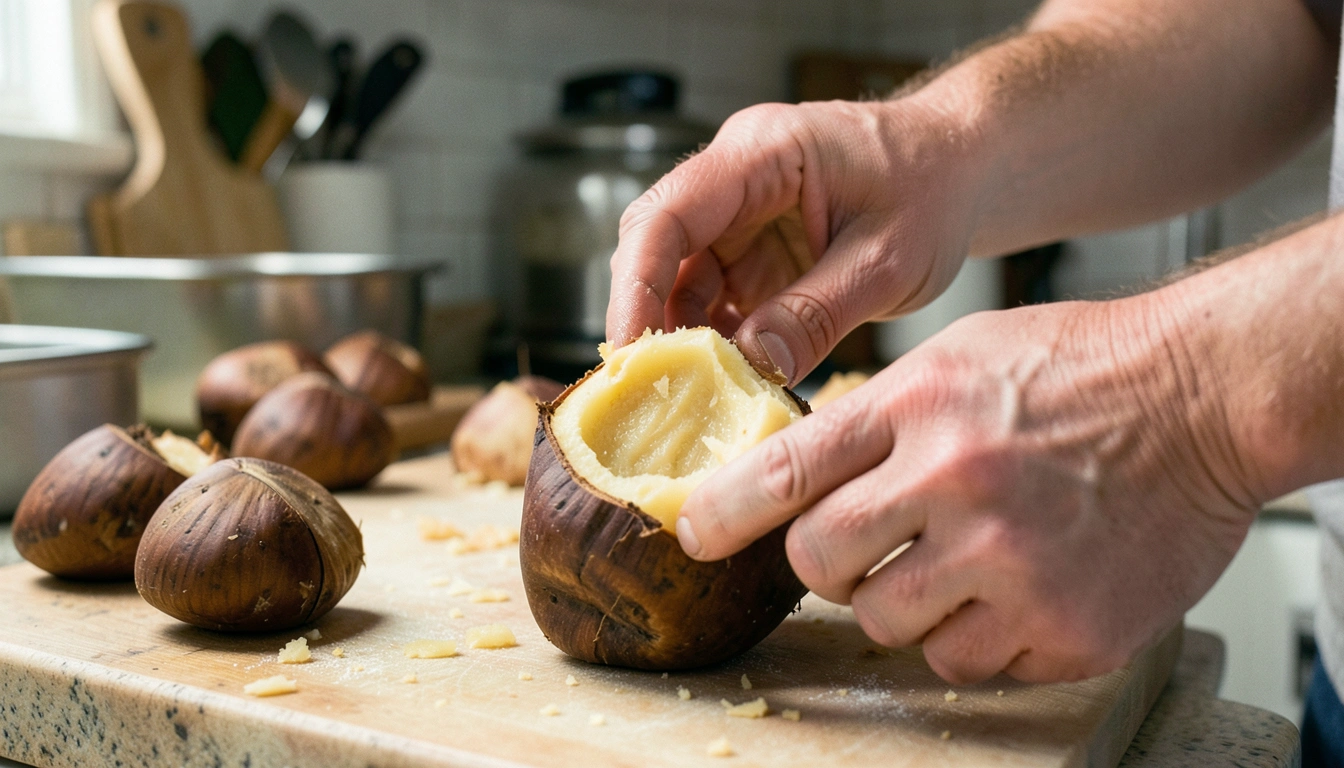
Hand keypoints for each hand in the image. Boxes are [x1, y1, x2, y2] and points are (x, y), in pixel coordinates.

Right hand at [606, 97, 987, 384]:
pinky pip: (713, 302)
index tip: (631, 352)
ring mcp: (738, 218)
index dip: (636, 285)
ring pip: (678, 282)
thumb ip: (818, 313)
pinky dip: (714, 345)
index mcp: (762, 154)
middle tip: (647, 390)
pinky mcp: (750, 253)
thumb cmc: (933, 188)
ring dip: (681, 340)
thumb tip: (752, 369)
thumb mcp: (888, 259)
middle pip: (655, 248)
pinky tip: (725, 387)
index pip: (667, 214)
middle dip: (647, 320)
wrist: (960, 170)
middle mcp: (734, 180)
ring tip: (689, 401)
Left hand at [676, 294, 1262, 683]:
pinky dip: (977, 634)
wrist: (1205, 397)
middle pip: (820, 563)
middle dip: (825, 564)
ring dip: (906, 602)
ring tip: (963, 556)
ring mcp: (1013, 563)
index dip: (721, 511)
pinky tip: (1016, 584)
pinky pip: (969, 662)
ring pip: (888, 626)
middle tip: (861, 548)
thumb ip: (874, 416)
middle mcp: (956, 484)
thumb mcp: (957, 357)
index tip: (693, 533)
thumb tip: (794, 472)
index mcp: (920, 407)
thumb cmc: (1080, 369)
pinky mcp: (1065, 626)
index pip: (784, 472)